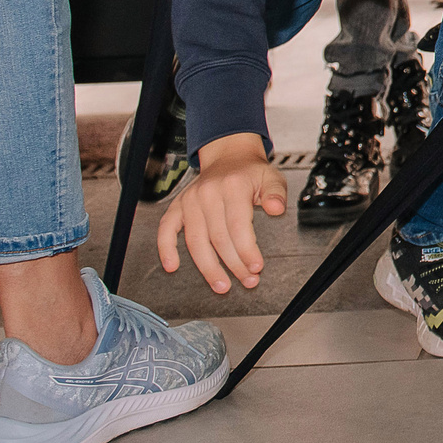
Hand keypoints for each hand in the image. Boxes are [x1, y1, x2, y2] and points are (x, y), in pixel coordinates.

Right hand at [155, 133, 285, 293]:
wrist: (229, 157)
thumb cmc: (250, 172)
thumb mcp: (272, 177)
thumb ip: (276, 194)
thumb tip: (276, 208)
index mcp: (232, 186)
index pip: (238, 226)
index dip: (246, 251)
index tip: (256, 267)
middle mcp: (207, 193)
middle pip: (218, 238)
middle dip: (233, 265)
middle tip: (247, 280)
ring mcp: (190, 200)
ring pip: (195, 241)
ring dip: (208, 268)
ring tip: (221, 285)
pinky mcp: (178, 206)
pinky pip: (166, 229)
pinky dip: (166, 248)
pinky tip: (172, 266)